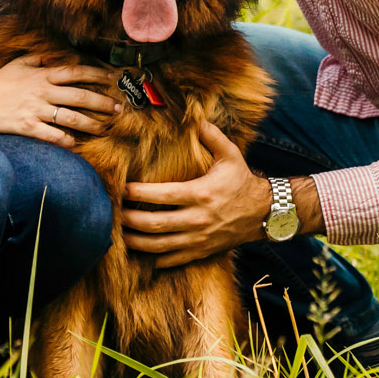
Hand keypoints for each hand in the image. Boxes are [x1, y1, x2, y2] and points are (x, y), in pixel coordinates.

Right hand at [0, 54, 121, 146]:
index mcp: (41, 75)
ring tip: (105, 128)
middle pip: (80, 95)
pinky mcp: (27, 127)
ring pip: (71, 117)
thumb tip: (52, 57)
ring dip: (92, 123)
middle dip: (103, 102)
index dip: (97, 74)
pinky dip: (66, 140)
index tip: (112, 78)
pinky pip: (52, 135)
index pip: (75, 72)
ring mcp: (35, 110)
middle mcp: (42, 91)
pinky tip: (76, 144)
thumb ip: (36, 60)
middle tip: (119, 109)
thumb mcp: (15, 65)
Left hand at [122, 121, 271, 267]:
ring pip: (158, 247)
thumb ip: (212, 136)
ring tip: (120, 233)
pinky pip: (171, 260)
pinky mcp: (201, 252)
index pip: (160, 195)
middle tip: (114, 211)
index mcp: (200, 193)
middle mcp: (197, 219)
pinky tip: (141, 250)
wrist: (264, 213)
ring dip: (135, 241)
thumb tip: (195, 117)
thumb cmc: (243, 182)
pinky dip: (153, 257)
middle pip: (153, 224)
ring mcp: (198, 239)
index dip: (137, 193)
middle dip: (129, 219)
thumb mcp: (231, 155)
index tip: (122, 189)